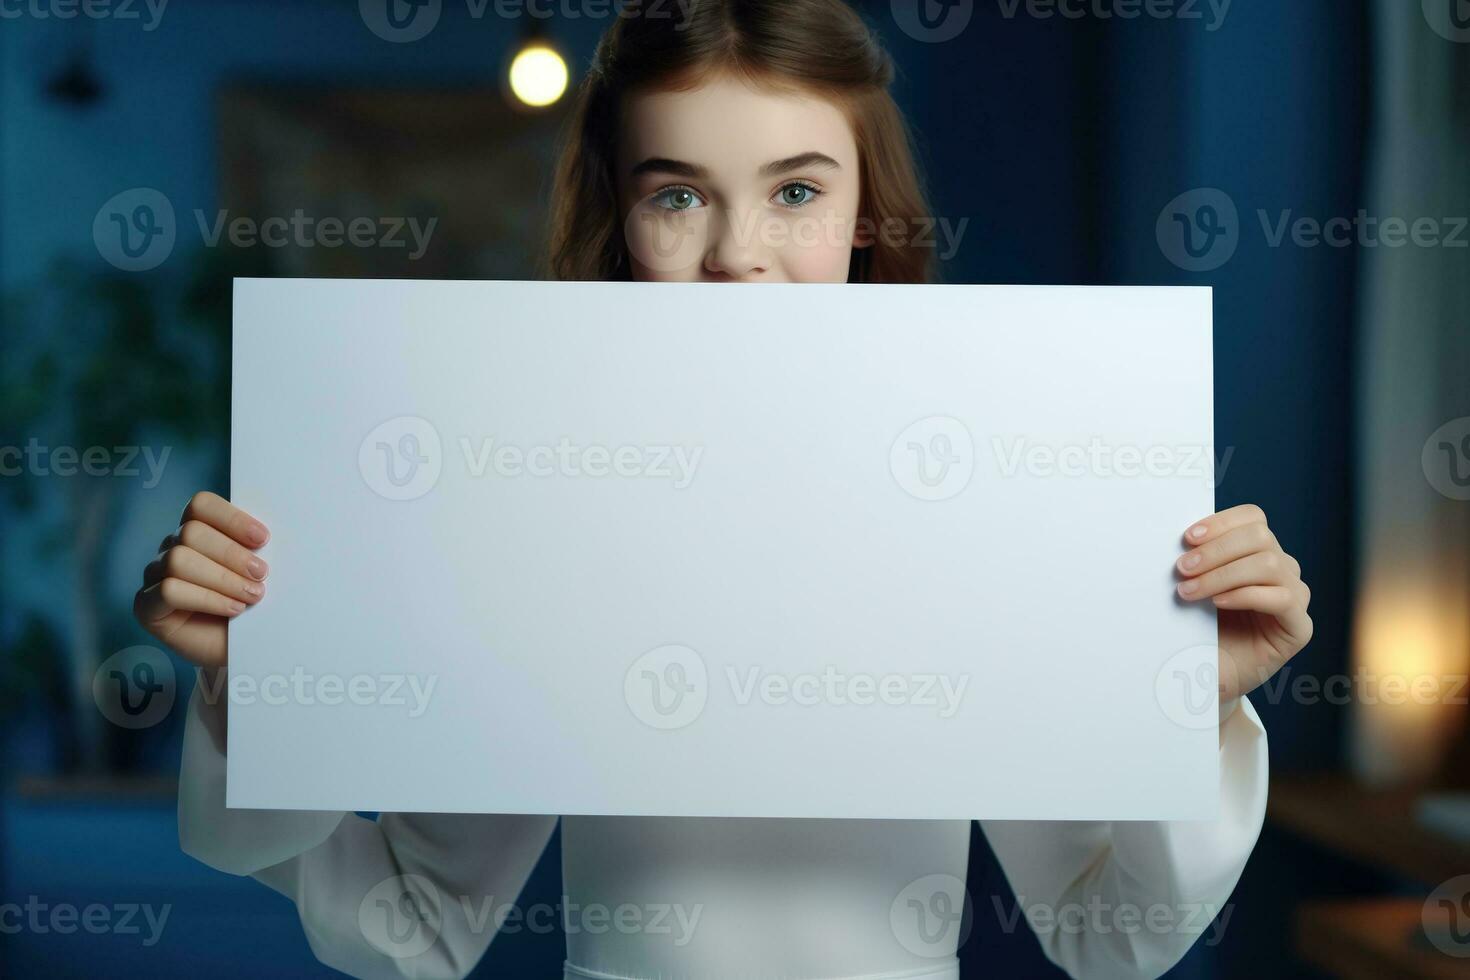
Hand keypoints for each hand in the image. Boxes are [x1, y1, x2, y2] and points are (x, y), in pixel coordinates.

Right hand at [133, 491, 269, 668]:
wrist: (246, 649)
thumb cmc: (255, 607)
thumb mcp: (259, 573)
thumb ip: (256, 550)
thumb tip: (264, 536)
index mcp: (198, 530)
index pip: (201, 506)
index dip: (231, 518)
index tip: (263, 539)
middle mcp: (171, 548)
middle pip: (190, 532)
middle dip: (231, 554)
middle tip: (261, 575)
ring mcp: (155, 576)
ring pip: (178, 560)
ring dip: (222, 578)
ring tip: (252, 596)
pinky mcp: (146, 607)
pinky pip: (169, 591)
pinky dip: (207, 598)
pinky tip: (233, 609)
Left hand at [1174, 504, 1312, 705]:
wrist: (1203, 676)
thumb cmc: (1196, 628)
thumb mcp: (1193, 586)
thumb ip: (1195, 560)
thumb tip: (1178, 540)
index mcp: (1258, 551)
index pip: (1253, 518)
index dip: (1222, 522)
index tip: (1187, 537)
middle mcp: (1282, 570)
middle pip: (1260, 537)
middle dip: (1216, 550)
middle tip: (1182, 569)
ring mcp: (1295, 597)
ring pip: (1269, 564)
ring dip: (1223, 574)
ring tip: (1189, 592)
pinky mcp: (1299, 627)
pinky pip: (1283, 598)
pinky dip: (1246, 595)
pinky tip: (1218, 604)